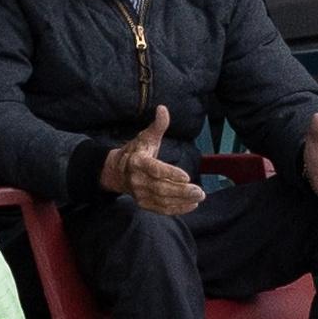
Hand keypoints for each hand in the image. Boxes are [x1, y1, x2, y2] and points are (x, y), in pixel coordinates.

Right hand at [100, 102, 203, 217]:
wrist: (118, 172)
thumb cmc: (137, 151)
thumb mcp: (146, 136)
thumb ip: (157, 125)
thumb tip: (163, 109)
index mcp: (137, 161)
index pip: (154, 169)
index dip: (170, 173)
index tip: (187, 176)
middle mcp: (136, 179)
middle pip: (161, 188)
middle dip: (181, 191)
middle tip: (199, 191)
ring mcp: (139, 193)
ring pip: (162, 200)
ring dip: (182, 201)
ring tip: (199, 197)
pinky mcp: (144, 203)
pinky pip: (161, 209)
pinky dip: (177, 209)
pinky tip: (191, 205)